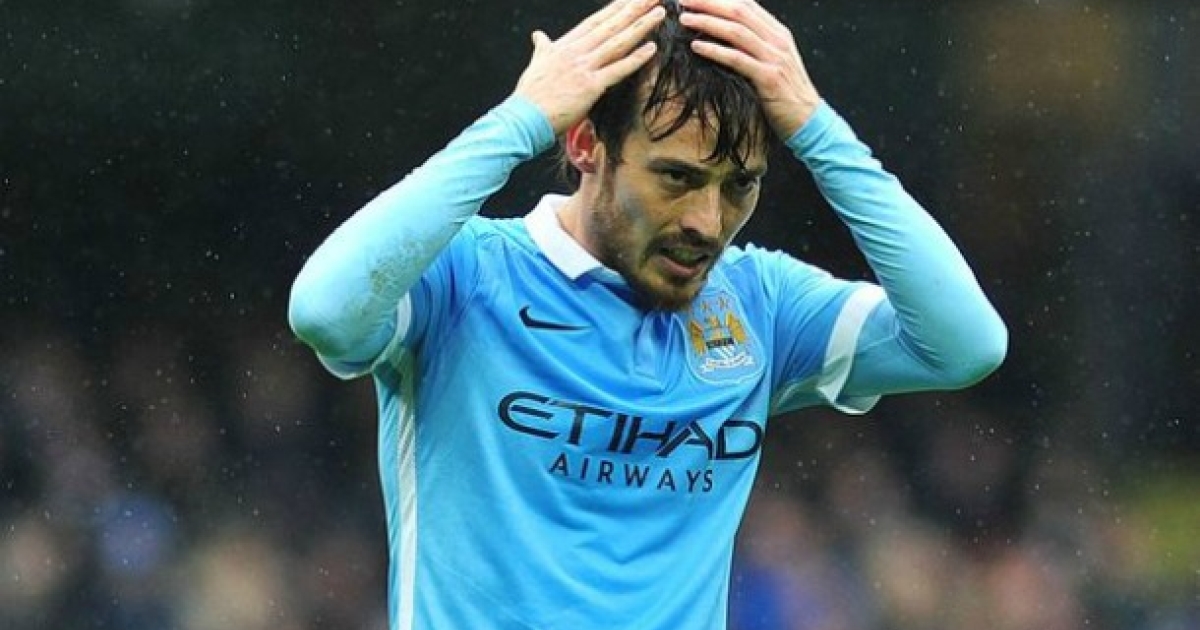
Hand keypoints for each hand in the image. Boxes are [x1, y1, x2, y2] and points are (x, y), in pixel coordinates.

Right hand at [514, 0, 665, 134]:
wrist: (524, 117)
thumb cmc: (529, 96)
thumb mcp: (535, 64)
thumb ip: (542, 48)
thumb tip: (538, 35)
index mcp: (563, 46)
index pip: (594, 22)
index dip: (614, 8)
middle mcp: (575, 52)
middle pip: (610, 26)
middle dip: (633, 8)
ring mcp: (584, 68)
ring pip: (617, 42)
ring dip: (641, 26)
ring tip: (659, 12)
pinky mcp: (590, 87)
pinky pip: (617, 70)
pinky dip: (635, 59)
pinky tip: (652, 48)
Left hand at [678, 0, 819, 137]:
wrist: (809, 120)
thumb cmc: (785, 94)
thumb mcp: (774, 62)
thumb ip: (755, 45)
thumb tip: (725, 33)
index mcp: (777, 33)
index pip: (746, 4)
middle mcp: (777, 40)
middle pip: (739, 11)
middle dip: (709, 2)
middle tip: (683, 0)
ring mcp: (774, 58)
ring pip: (736, 31)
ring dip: (707, 23)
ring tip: (684, 20)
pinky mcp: (768, 78)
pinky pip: (737, 59)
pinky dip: (715, 51)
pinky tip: (696, 47)